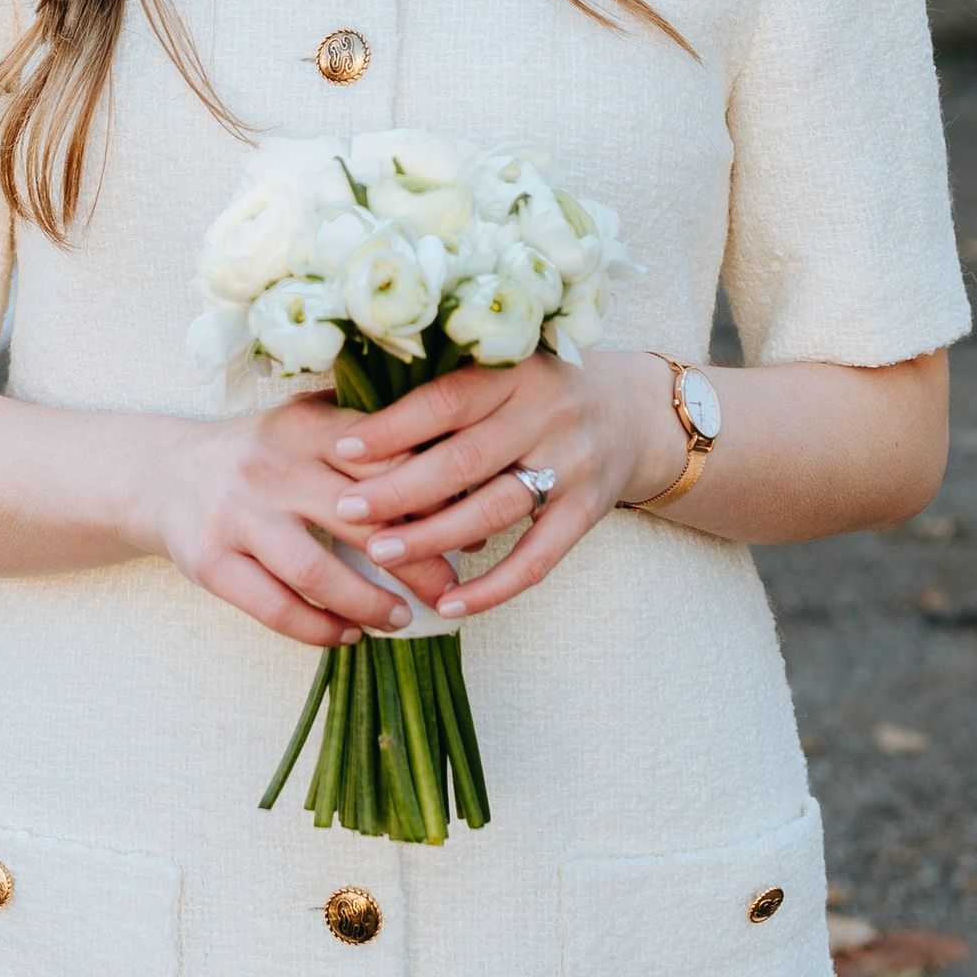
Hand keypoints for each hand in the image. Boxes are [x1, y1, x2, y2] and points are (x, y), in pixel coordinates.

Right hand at [139, 391, 436, 651]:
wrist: (161, 473)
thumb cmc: (256, 454)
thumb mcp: (303, 424)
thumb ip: (363, 436)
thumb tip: (454, 472)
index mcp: (304, 426)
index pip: (382, 459)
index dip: (433, 495)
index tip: (468, 523)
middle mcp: (271, 466)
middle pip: (360, 517)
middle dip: (416, 558)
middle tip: (450, 586)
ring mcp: (237, 516)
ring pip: (317, 571)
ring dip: (368, 602)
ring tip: (403, 619)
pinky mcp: (211, 562)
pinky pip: (276, 607)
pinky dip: (320, 629)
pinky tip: (349, 635)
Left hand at [324, 351, 685, 620]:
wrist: (635, 412)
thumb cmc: (542, 390)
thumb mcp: (507, 371)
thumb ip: (451, 392)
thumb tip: (356, 425)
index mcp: (517, 371)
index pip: (447, 399)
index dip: (393, 427)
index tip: (342, 449)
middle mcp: (548, 413)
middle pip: (465, 459)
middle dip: (400, 489)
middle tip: (346, 510)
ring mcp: (572, 465)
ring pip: (493, 511)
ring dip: (433, 538)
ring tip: (380, 555)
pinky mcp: (587, 512)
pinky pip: (536, 560)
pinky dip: (491, 589)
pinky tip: (448, 605)